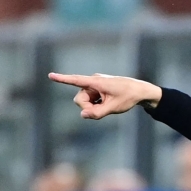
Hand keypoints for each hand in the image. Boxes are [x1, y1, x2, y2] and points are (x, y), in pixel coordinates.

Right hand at [48, 73, 162, 119]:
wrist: (140, 91)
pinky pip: (90, 99)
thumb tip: (83, 115)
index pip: (76, 80)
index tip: (50, 75)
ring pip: (84, 101)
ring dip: (92, 107)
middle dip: (87, 108)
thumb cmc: (128, 97)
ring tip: (107, 106)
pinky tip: (107, 103)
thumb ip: (97, 113)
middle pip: (79, 99)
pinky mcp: (98, 89)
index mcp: (96, 82)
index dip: (62, 79)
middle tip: (101, 111)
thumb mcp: (113, 108)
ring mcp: (95, 85)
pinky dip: (96, 104)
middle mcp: (93, 81)